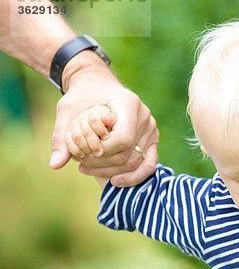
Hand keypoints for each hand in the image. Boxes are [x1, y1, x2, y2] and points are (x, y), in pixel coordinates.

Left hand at [50, 54, 158, 186]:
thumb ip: (62, 137)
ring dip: (111, 171)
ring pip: (136, 162)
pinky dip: (133, 176)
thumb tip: (55, 165)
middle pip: (128, 153)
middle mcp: (144, 116)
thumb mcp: (67, 111)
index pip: (123, 138)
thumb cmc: (81, 97)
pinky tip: (115, 181)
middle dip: (102, 164)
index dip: (104, 151)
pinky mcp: (152, 140)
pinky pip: (149, 164)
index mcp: (128, 103)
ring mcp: (151, 129)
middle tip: (81, 164)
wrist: (97, 86)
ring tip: (89, 169)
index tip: (86, 153)